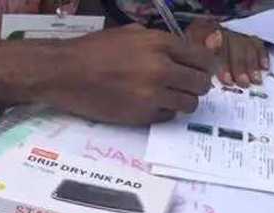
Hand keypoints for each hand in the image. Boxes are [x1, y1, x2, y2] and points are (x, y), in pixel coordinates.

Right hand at [48, 25, 215, 123]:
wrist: (66, 73)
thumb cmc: (94, 50)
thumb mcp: (131, 34)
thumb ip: (159, 43)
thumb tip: (183, 53)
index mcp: (159, 43)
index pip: (200, 57)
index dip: (207, 66)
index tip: (206, 71)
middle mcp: (161, 68)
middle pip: (200, 83)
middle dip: (199, 86)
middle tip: (193, 87)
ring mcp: (154, 95)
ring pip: (189, 104)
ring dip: (186, 102)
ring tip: (175, 98)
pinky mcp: (143, 115)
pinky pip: (168, 117)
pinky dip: (165, 112)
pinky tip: (154, 105)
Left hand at [187, 18, 268, 86]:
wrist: (196, 54)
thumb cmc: (193, 65)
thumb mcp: (189, 63)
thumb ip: (198, 65)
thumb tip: (207, 70)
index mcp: (200, 32)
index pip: (214, 44)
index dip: (222, 63)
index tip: (226, 80)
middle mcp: (218, 30)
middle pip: (232, 43)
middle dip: (239, 65)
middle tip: (243, 82)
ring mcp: (232, 34)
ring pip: (245, 43)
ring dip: (251, 63)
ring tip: (255, 80)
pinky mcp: (244, 40)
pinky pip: (256, 43)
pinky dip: (262, 55)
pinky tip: (264, 67)